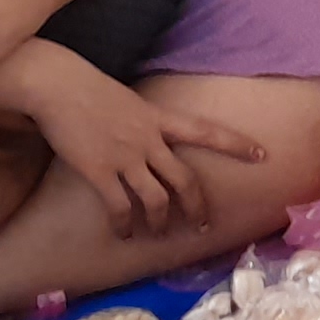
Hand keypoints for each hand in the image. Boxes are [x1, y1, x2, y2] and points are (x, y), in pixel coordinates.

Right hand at [33, 62, 269, 237]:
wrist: (57, 85)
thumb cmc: (88, 88)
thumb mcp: (130, 100)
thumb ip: (145, 121)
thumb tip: (152, 140)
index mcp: (159, 117)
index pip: (207, 131)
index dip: (236, 145)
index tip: (262, 155)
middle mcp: (148, 139)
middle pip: (185, 180)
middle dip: (197, 208)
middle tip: (202, 226)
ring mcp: (125, 156)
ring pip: (157, 200)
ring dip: (161, 222)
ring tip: (159, 234)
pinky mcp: (100, 171)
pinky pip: (120, 207)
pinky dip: (125, 225)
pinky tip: (124, 233)